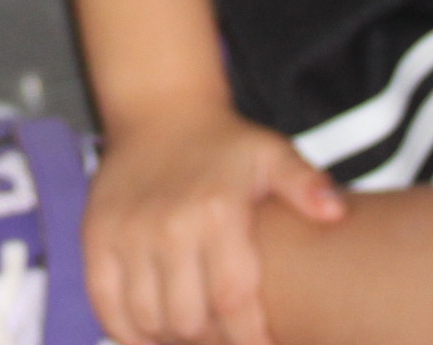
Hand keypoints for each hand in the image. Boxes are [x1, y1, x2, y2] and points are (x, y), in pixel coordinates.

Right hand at [83, 106, 345, 344]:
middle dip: (212, 342)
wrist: (159, 111)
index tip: (263, 344)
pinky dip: (128, 330)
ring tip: (193, 333)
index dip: (250, 338)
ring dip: (172, 338)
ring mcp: (128, 234)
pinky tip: (152, 330)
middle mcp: (168, 226)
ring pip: (148, 320)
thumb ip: (306, 185)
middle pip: (189, 321)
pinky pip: (106, 305)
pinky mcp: (96, 237)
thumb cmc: (223, 143)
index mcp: (217, 212)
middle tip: (226, 337)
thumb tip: (336, 213)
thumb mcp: (273, 154)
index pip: (233, 301)